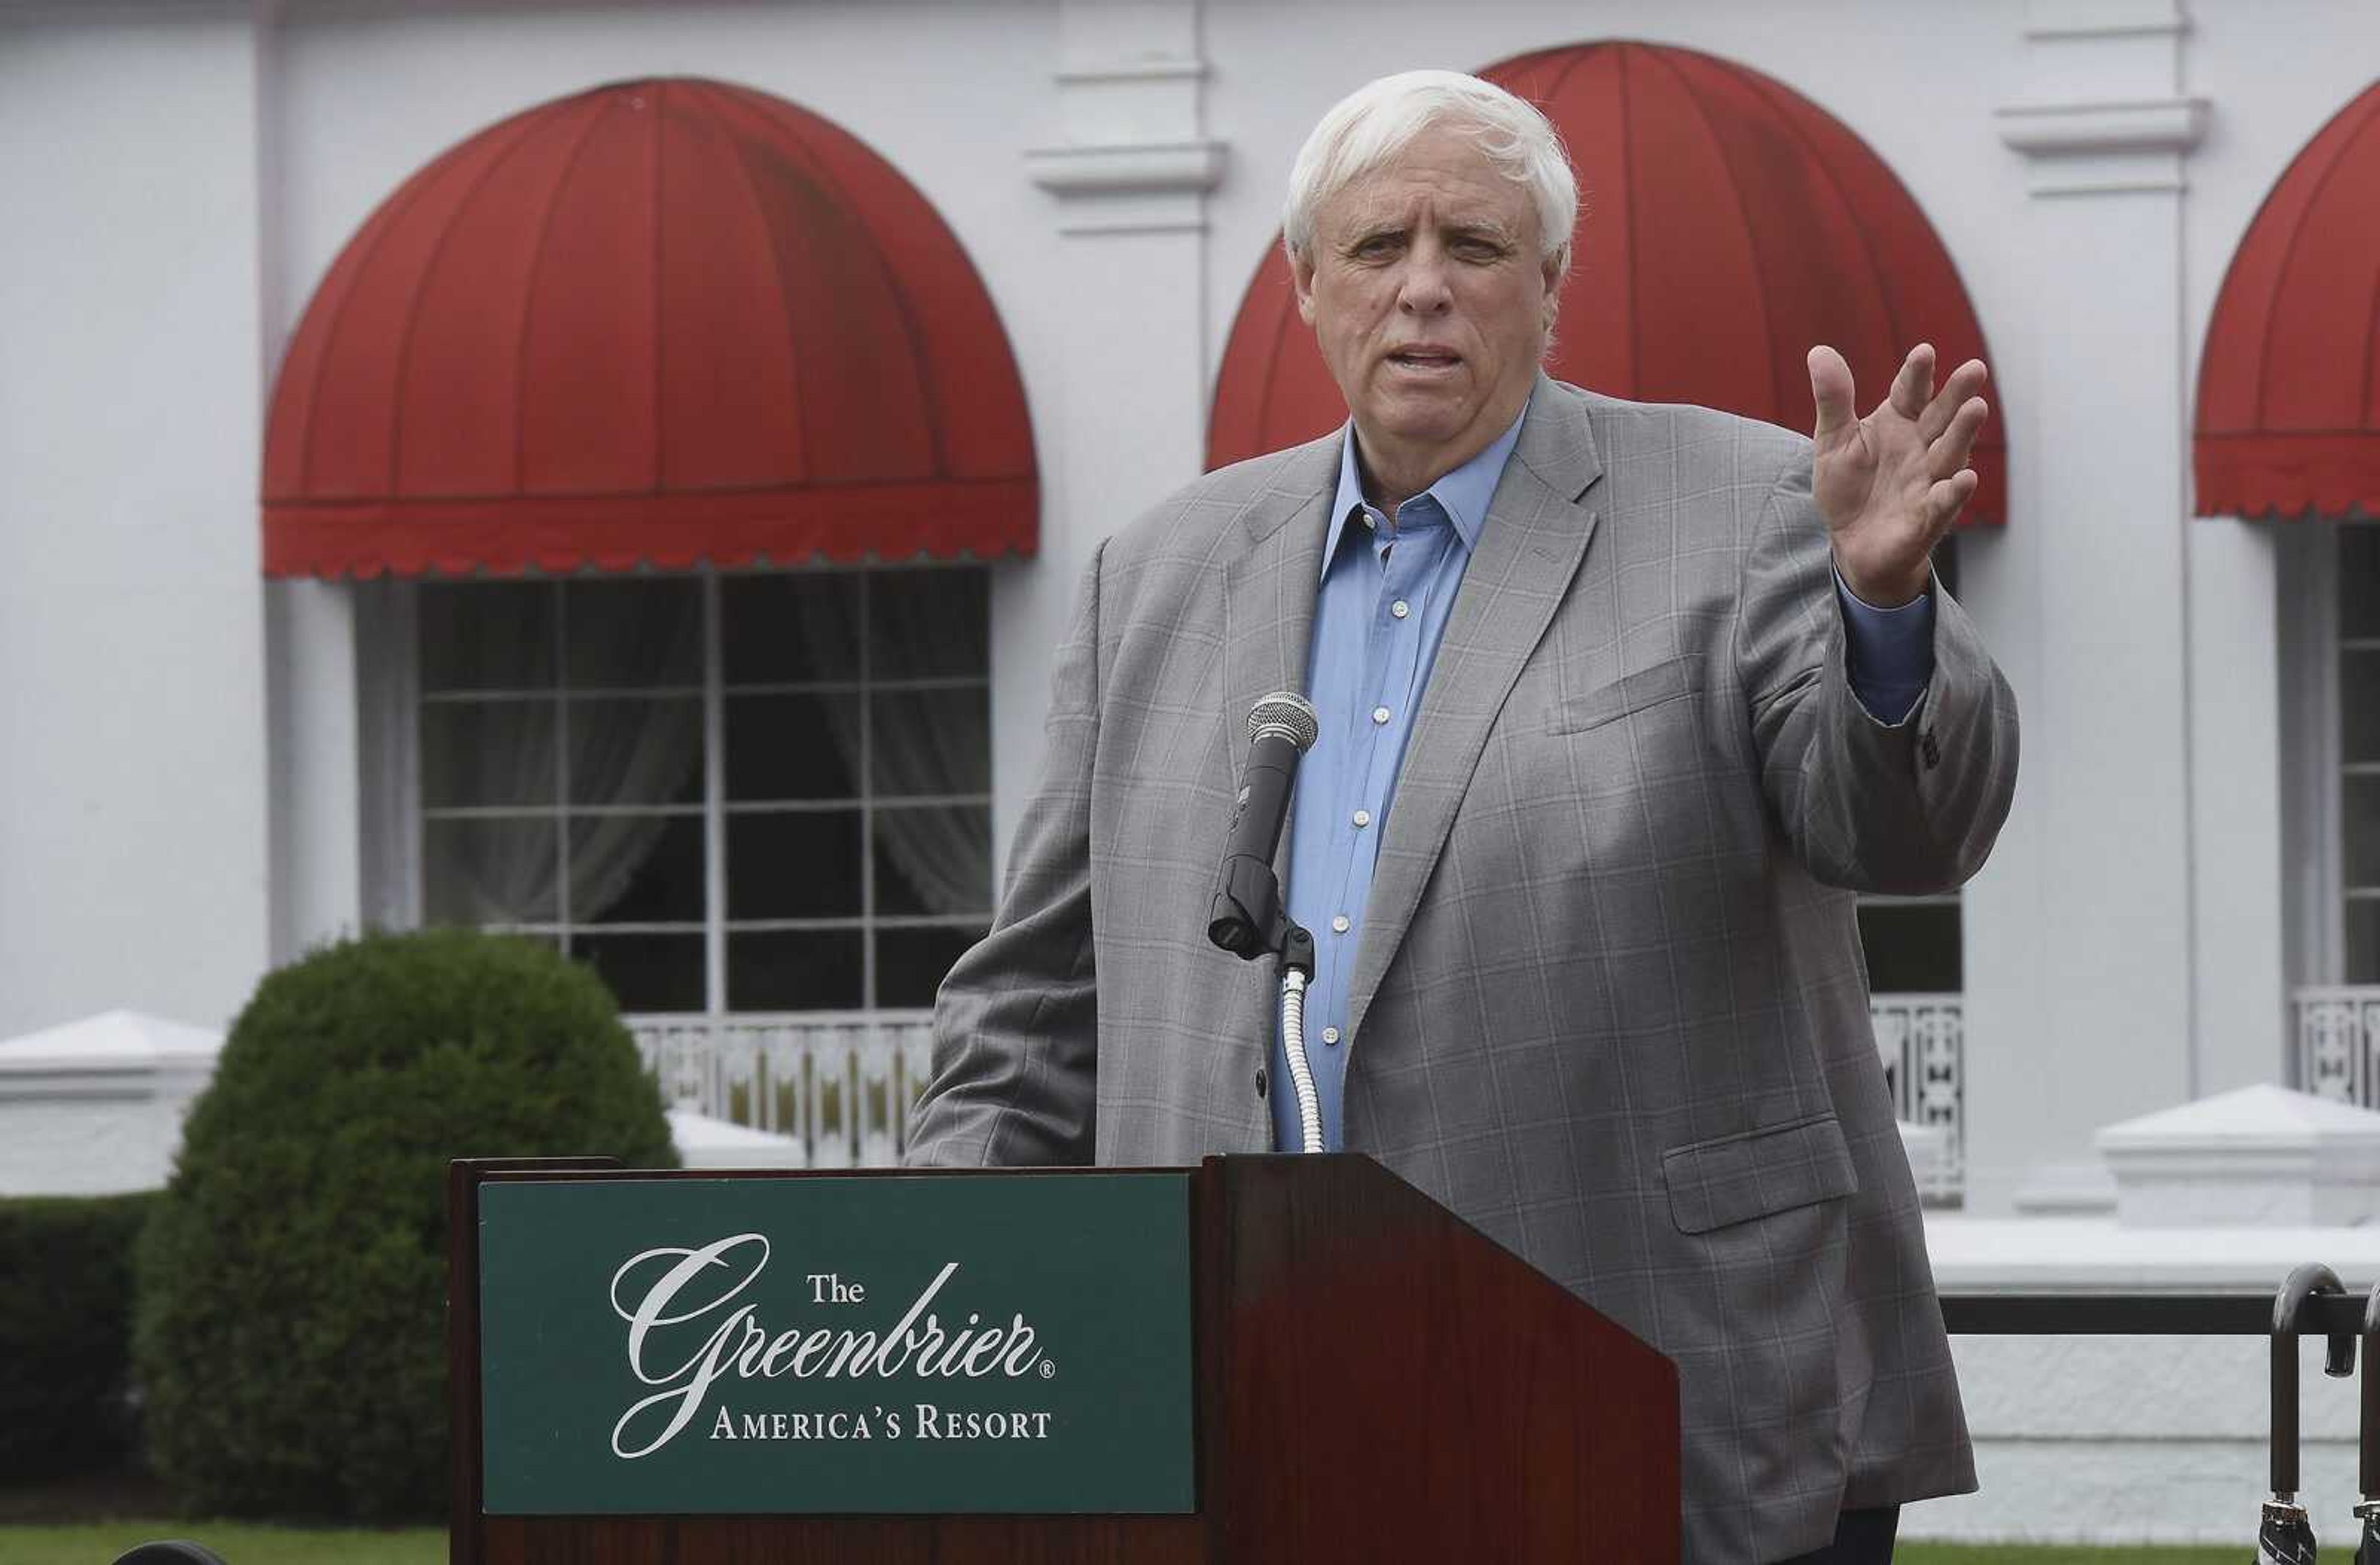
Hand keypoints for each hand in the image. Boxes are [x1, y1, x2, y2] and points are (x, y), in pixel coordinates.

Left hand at [1807, 343, 1988, 606]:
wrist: (1851, 542)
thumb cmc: (1848, 486)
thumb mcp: (1833, 441)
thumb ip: (1833, 400)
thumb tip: (1818, 351)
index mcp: (1898, 422)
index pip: (1910, 392)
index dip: (1917, 374)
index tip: (1924, 353)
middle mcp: (1921, 447)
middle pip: (1941, 416)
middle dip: (1957, 394)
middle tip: (1974, 369)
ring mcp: (1927, 480)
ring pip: (1949, 453)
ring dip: (1963, 433)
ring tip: (1976, 408)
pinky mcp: (1927, 517)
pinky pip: (1943, 503)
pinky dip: (1953, 492)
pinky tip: (1964, 478)